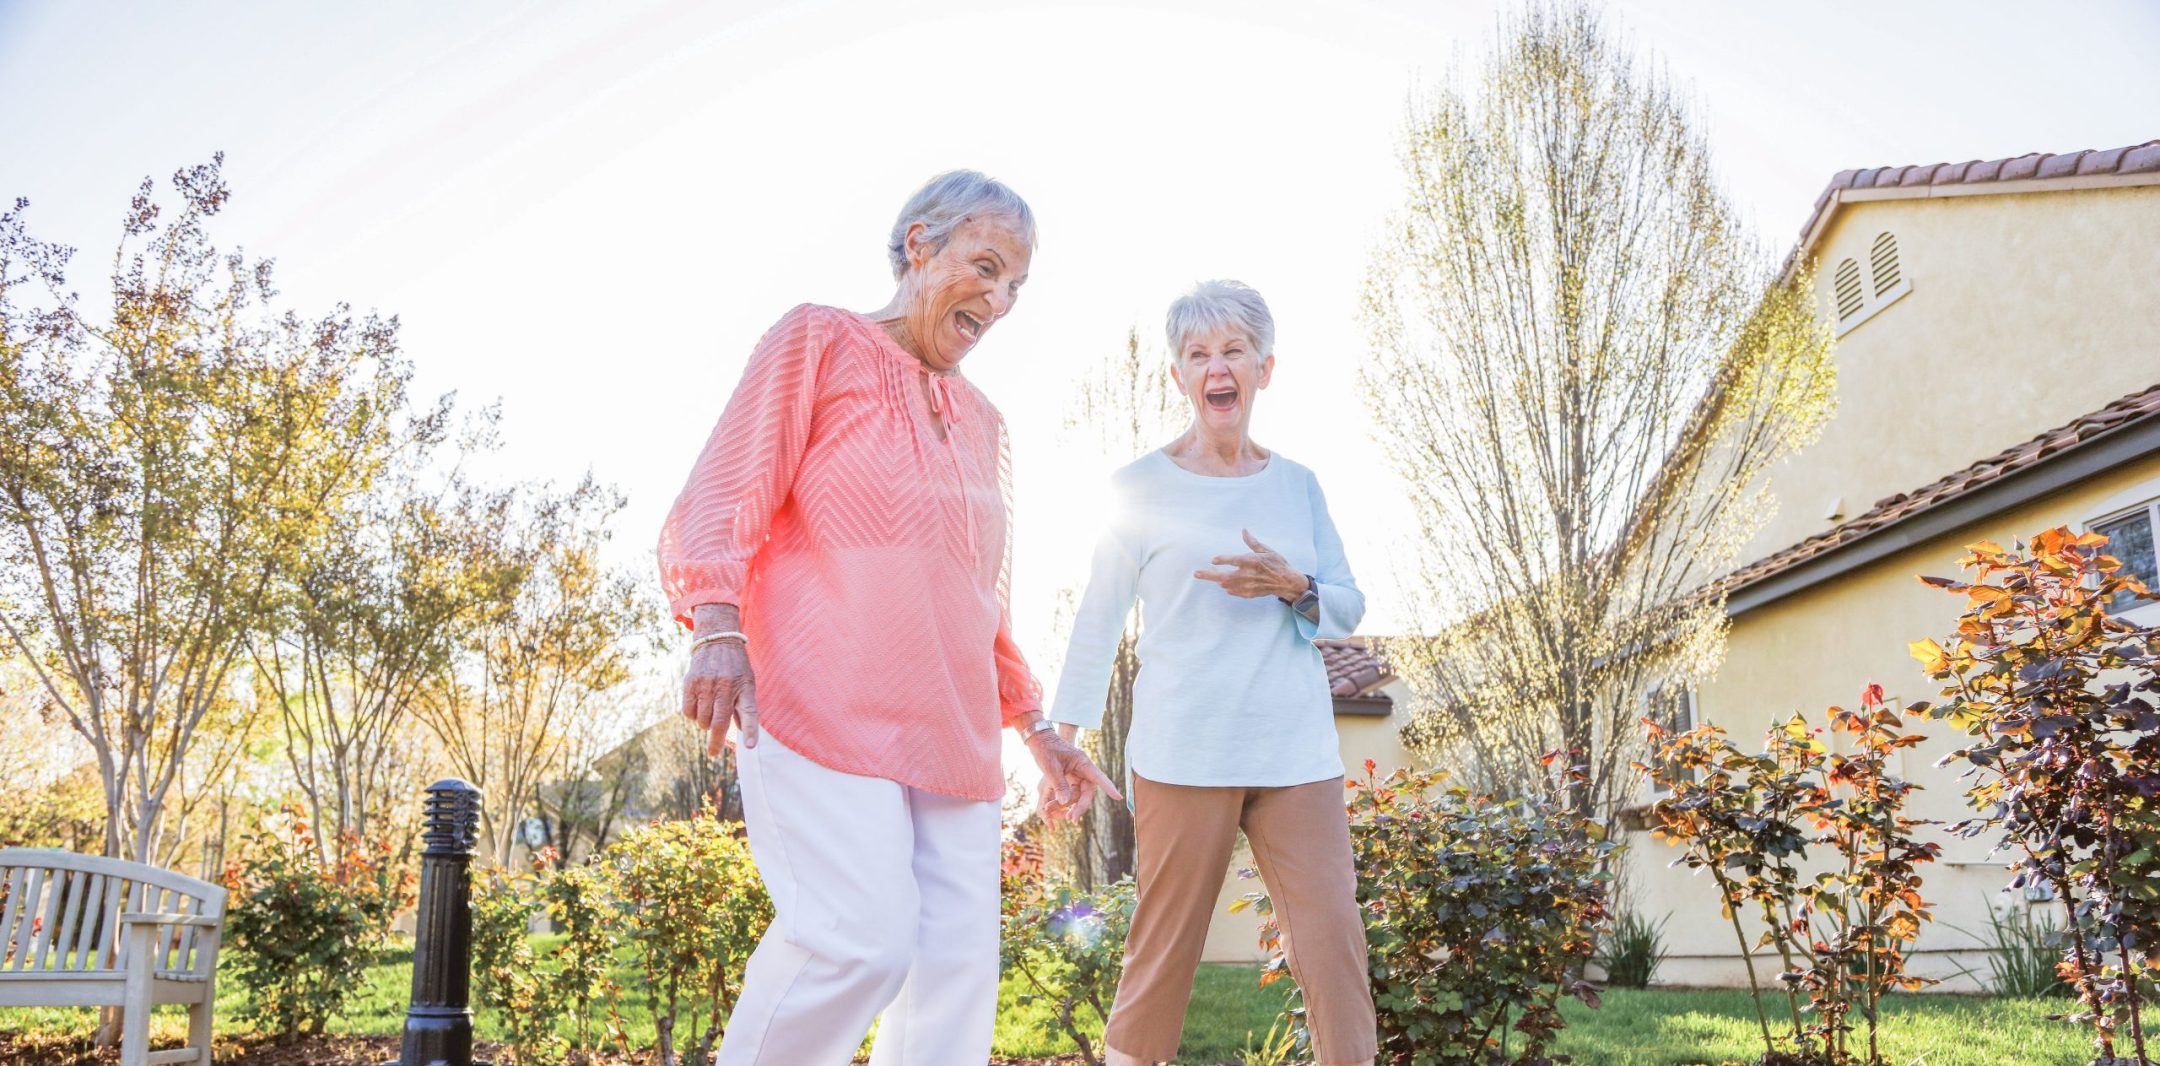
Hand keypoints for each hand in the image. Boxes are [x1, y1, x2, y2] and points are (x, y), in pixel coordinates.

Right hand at [682, 623, 755, 756]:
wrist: (717, 639)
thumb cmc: (735, 666)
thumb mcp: (747, 682)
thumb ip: (744, 708)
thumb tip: (742, 735)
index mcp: (744, 687)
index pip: (749, 712)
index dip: (750, 731)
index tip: (749, 746)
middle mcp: (726, 686)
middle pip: (719, 723)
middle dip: (716, 742)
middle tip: (713, 752)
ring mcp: (707, 684)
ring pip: (702, 720)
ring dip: (705, 724)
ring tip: (709, 712)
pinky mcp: (690, 683)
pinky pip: (688, 712)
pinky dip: (693, 715)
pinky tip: (699, 705)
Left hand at [1026, 729, 1121, 821]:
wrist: (1038, 739)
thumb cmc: (1045, 749)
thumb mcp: (1050, 767)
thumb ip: (1059, 785)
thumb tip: (1065, 802)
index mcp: (1082, 762)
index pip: (1098, 777)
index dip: (1108, 787)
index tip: (1118, 797)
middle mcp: (1082, 768)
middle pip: (1088, 791)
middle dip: (1082, 805)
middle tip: (1073, 819)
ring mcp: (1076, 773)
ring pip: (1080, 793)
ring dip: (1073, 805)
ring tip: (1066, 817)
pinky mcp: (1070, 777)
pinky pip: (1072, 791)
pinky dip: (1068, 800)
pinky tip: (1063, 810)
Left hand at [1194, 529, 1304, 600]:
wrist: (1287, 582)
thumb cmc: (1277, 564)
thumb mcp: (1267, 550)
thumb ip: (1252, 542)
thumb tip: (1244, 530)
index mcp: (1253, 562)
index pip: (1235, 560)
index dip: (1223, 560)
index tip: (1213, 560)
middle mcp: (1249, 575)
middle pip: (1225, 576)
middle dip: (1209, 575)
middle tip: (1196, 573)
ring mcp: (1248, 586)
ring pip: (1226, 585)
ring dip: (1216, 579)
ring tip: (1208, 574)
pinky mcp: (1249, 593)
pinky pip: (1233, 591)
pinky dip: (1226, 587)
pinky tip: (1223, 583)